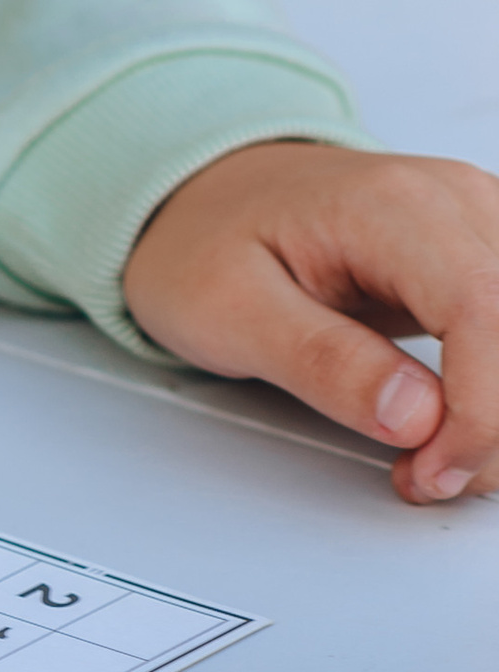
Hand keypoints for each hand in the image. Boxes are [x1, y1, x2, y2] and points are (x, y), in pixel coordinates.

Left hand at [123, 141, 498, 501]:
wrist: (202, 199)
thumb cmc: (205, 241)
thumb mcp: (229, 309)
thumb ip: (323, 363)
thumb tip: (416, 416)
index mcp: (392, 204)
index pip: (483, 309)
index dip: (481, 412)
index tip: (435, 469)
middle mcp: (453, 201)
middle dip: (494, 426)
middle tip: (428, 473)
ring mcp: (478, 222)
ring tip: (437, 453)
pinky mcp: (485, 256)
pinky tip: (461, 424)